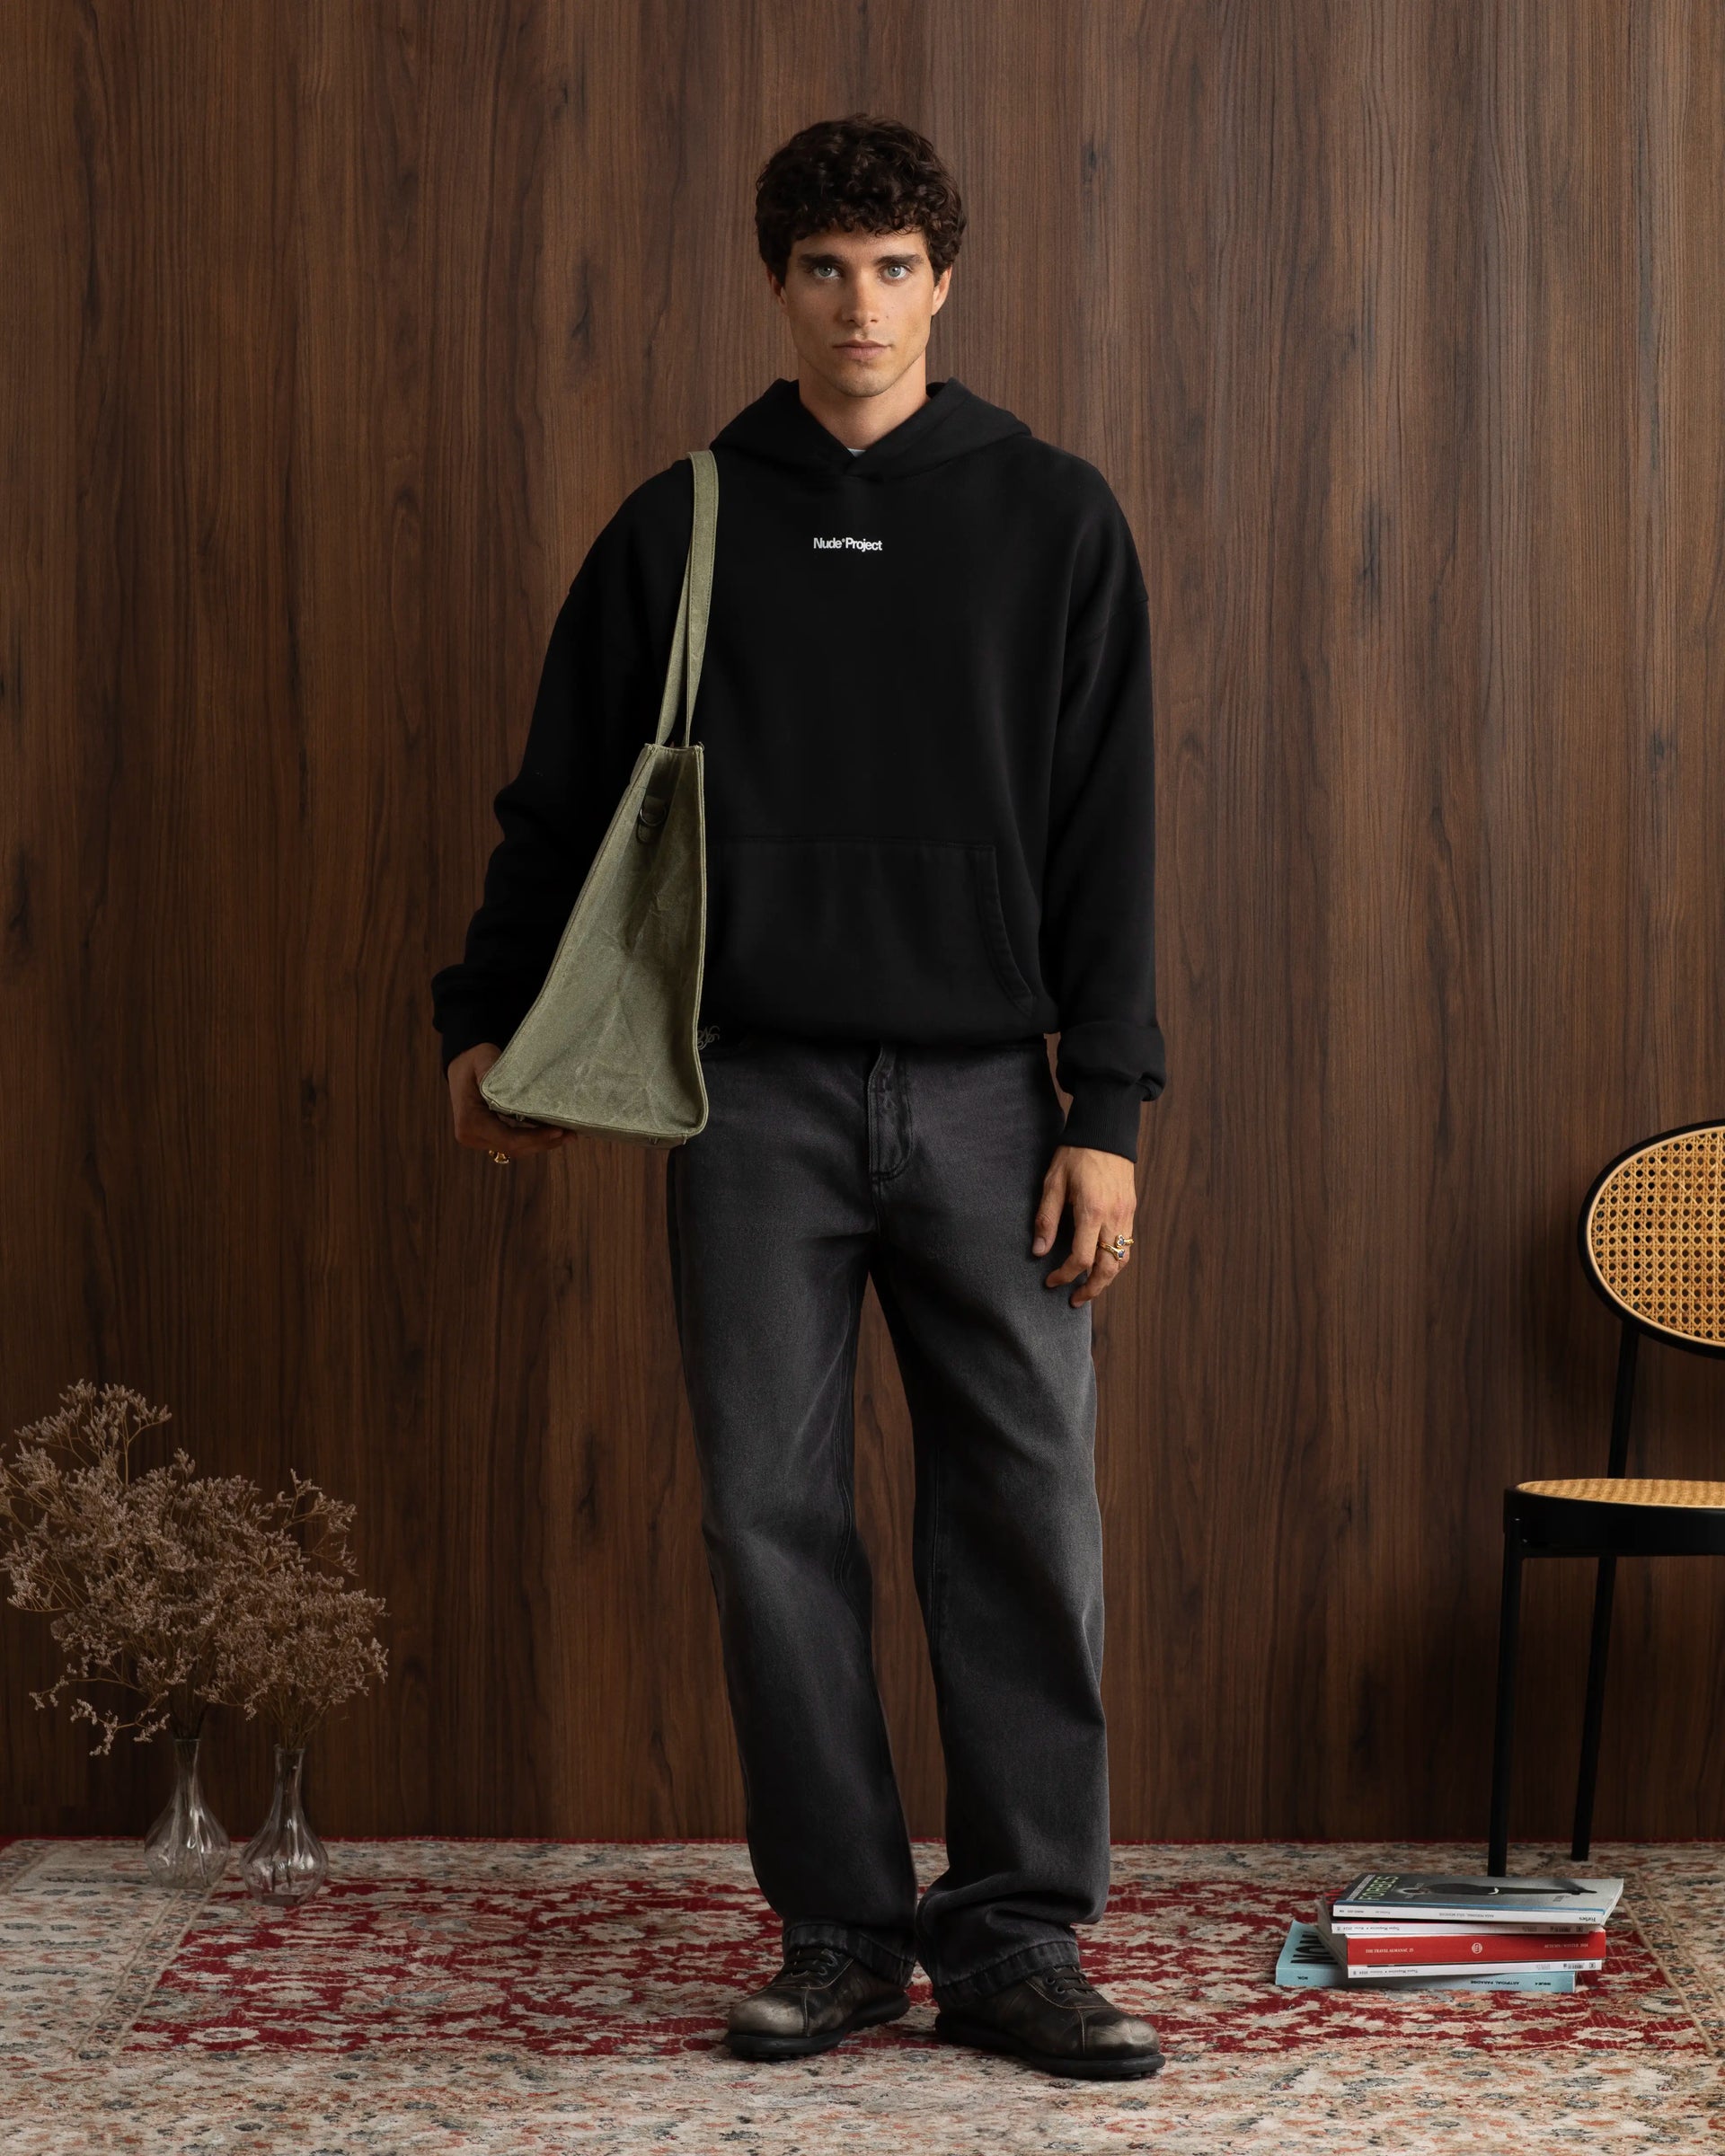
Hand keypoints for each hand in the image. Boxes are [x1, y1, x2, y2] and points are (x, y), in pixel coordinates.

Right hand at [448, 1044, 571, 1156]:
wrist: (462, 1062)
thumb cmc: (474, 1060)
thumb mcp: (483, 1059)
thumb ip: (493, 1072)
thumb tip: (510, 1086)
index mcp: (470, 1122)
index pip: (508, 1139)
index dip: (535, 1139)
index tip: (558, 1130)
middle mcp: (471, 1136)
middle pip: (514, 1148)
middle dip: (544, 1143)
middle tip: (571, 1134)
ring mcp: (478, 1139)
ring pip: (515, 1149)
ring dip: (541, 1144)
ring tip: (568, 1135)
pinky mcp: (487, 1137)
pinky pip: (513, 1143)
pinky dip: (533, 1139)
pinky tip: (552, 1133)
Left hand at [1033, 1143, 1137, 1305]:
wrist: (1106, 1132)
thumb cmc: (1075, 1155)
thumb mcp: (1053, 1183)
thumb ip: (1047, 1219)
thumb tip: (1039, 1251)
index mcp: (1091, 1211)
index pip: (1081, 1258)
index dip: (1065, 1276)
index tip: (1051, 1281)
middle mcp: (1114, 1217)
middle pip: (1108, 1268)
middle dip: (1092, 1289)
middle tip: (1074, 1300)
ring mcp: (1127, 1215)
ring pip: (1122, 1260)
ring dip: (1106, 1279)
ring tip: (1089, 1288)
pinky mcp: (1132, 1210)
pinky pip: (1128, 1245)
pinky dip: (1116, 1262)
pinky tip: (1102, 1265)